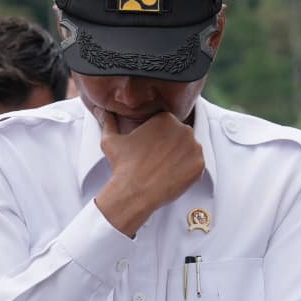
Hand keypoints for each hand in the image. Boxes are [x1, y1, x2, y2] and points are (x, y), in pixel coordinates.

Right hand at [93, 109, 203, 236]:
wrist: (134, 191)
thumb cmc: (122, 165)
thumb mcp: (111, 140)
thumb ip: (108, 121)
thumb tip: (100, 109)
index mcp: (166, 118)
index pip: (168, 126)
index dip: (159, 139)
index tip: (151, 150)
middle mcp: (183, 128)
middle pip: (181, 137)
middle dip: (172, 147)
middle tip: (157, 162)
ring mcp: (194, 147)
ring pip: (190, 151)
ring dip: (180, 159)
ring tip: (164, 169)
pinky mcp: (200, 164)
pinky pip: (196, 166)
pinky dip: (187, 171)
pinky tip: (172, 176)